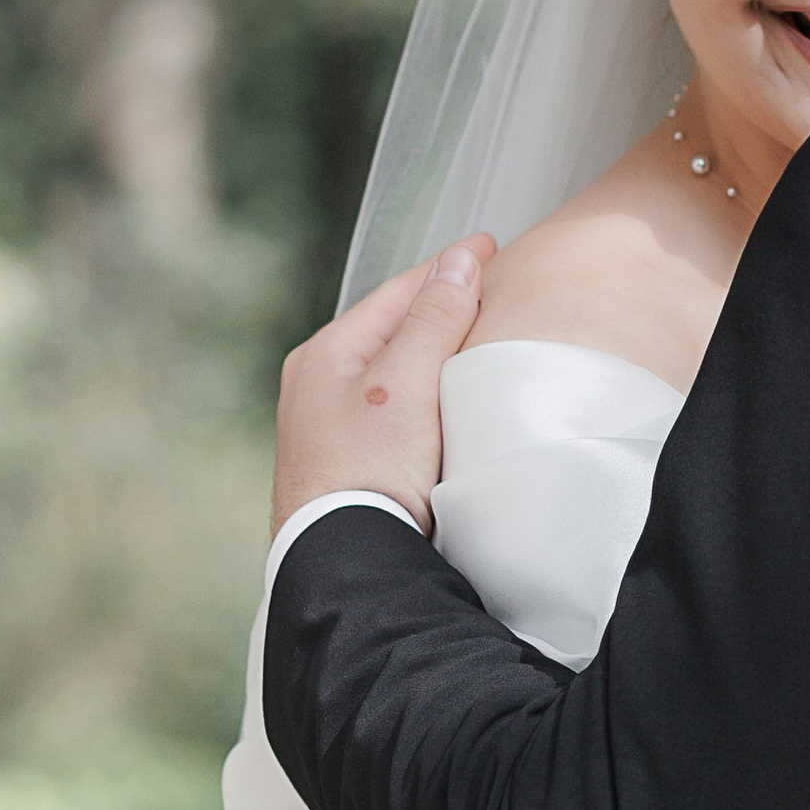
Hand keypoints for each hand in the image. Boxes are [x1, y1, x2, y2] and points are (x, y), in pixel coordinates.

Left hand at [271, 237, 492, 537]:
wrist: (346, 561)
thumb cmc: (368, 471)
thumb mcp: (408, 382)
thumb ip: (435, 318)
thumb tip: (458, 261)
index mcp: (326, 355)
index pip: (398, 293)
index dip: (448, 270)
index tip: (490, 248)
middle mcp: (319, 388)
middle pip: (394, 332)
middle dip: (440, 309)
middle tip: (489, 289)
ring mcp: (330, 430)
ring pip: (393, 374)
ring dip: (433, 356)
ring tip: (476, 341)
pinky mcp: (349, 467)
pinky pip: (393, 414)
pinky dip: (425, 398)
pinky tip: (449, 407)